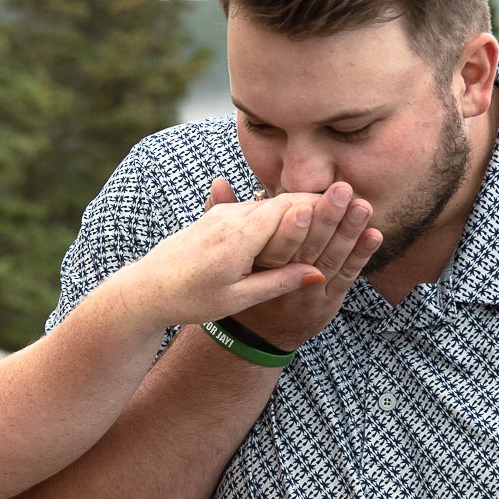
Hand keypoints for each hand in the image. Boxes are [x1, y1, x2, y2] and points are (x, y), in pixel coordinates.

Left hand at [117, 184, 373, 334]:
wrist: (146, 289)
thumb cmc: (190, 299)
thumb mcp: (238, 298)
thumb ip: (279, 282)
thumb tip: (319, 275)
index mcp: (238, 237)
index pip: (289, 211)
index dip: (322, 207)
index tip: (351, 204)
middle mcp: (230, 217)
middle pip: (283, 202)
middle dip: (318, 202)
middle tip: (352, 199)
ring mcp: (221, 214)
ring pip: (268, 204)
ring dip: (299, 205)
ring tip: (332, 206)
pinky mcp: (215, 217)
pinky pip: (254, 209)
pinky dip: (278, 212)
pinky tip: (296, 217)